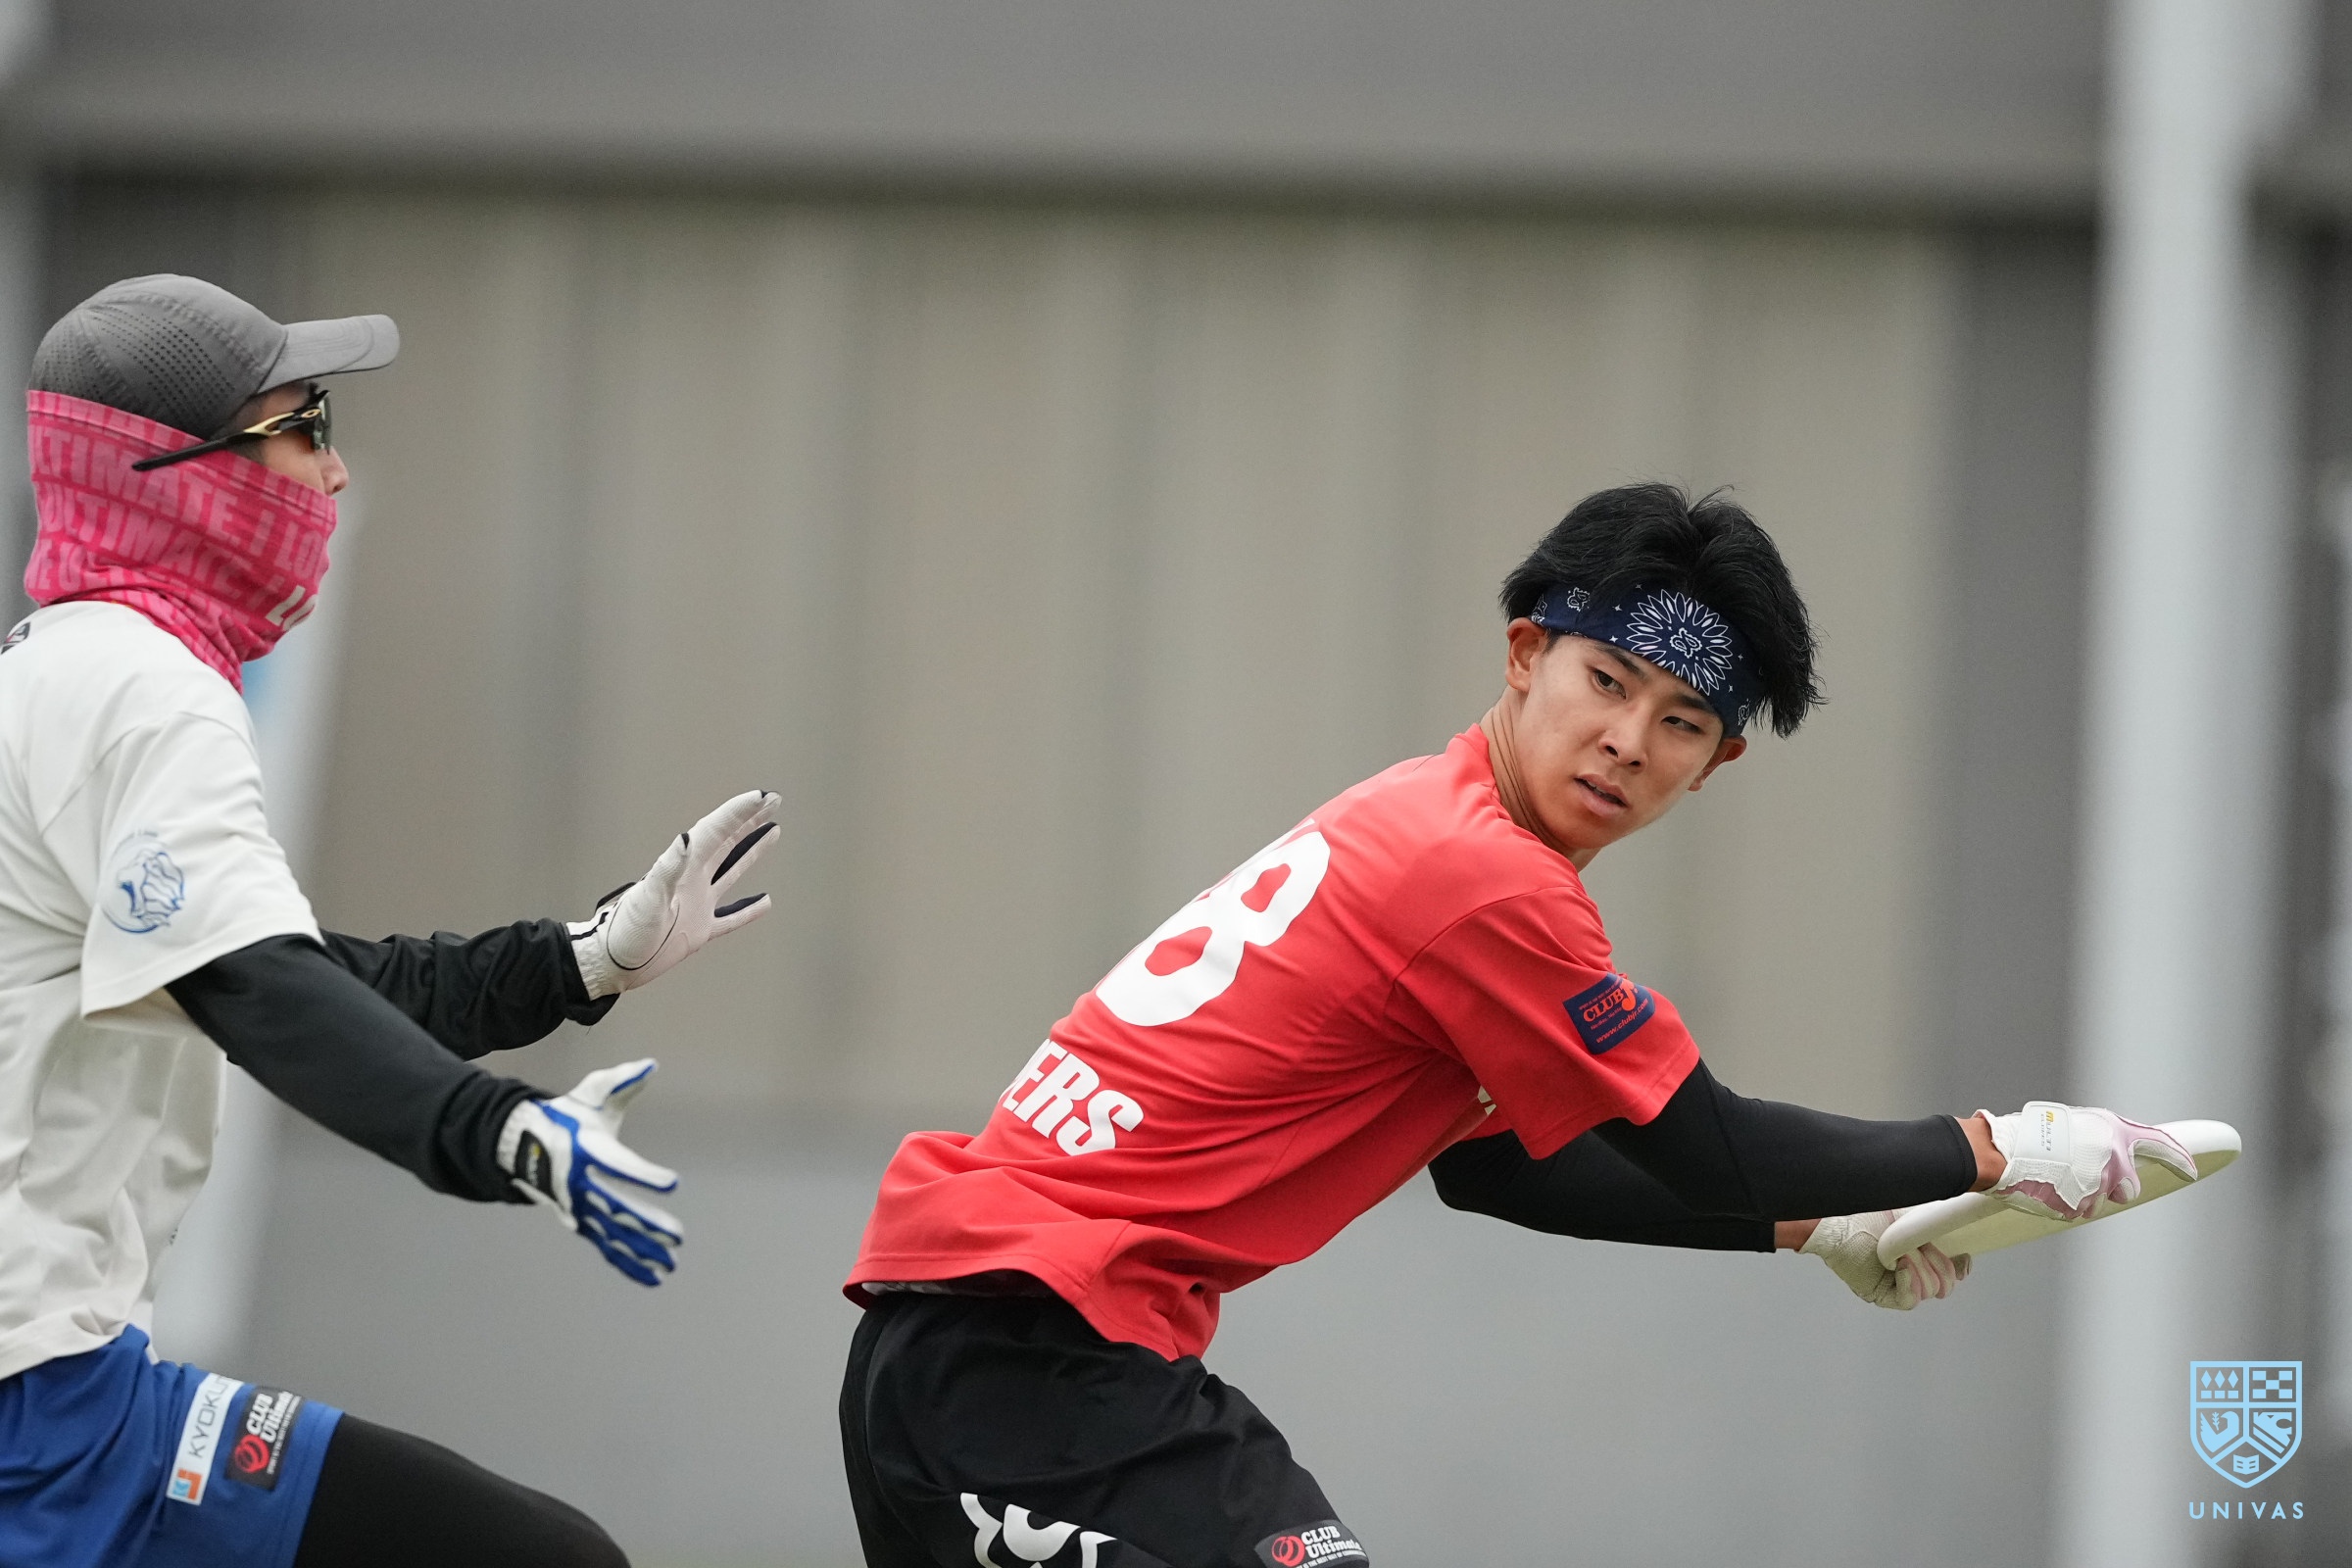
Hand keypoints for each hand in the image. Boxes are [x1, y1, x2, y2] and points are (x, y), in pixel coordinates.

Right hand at [500, 1060, 682, 1285]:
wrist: (521, 1144)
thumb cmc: (567, 1116)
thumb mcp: (592, 1093)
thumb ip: (621, 1081)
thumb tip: (650, 1065)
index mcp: (587, 1150)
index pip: (619, 1165)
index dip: (645, 1174)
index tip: (672, 1183)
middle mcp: (580, 1184)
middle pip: (617, 1208)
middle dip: (647, 1224)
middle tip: (677, 1236)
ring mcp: (578, 1207)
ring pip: (613, 1234)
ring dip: (642, 1250)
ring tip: (671, 1262)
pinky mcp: (580, 1221)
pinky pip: (606, 1246)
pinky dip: (628, 1263)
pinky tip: (654, 1277)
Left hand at [571, 790, 779, 998]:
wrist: (613, 963)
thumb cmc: (626, 931)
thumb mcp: (647, 899)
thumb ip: (668, 869)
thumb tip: (686, 838)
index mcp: (682, 868)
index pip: (715, 832)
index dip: (739, 813)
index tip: (762, 797)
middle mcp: (692, 879)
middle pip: (726, 842)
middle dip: (748, 820)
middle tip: (772, 801)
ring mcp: (698, 904)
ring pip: (732, 871)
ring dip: (752, 851)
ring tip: (773, 831)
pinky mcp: (699, 929)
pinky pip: (731, 917)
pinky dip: (749, 909)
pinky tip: (765, 902)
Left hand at [1800, 1210, 1968, 1310]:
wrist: (1839, 1220)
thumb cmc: (1867, 1214)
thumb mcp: (1909, 1216)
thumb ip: (1934, 1222)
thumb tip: (1962, 1221)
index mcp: (1920, 1256)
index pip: (1950, 1274)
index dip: (1959, 1269)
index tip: (1963, 1257)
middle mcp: (1909, 1274)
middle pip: (1944, 1286)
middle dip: (1937, 1264)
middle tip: (1921, 1246)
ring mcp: (1894, 1286)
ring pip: (1928, 1291)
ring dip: (1918, 1268)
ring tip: (1901, 1251)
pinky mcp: (1880, 1294)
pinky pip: (1908, 1301)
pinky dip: (1908, 1283)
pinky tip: (1901, 1266)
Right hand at [1979, 1101, 2197, 1221]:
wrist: (2000, 1151)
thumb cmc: (2028, 1133)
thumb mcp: (2071, 1123)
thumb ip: (2098, 1140)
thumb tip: (2108, 1155)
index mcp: (2111, 1131)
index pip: (2157, 1143)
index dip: (2178, 1158)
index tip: (2191, 1170)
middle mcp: (2112, 1158)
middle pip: (2128, 1189)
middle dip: (2112, 1189)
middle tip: (2085, 1179)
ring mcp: (2098, 1185)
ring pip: (2099, 1204)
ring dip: (2082, 1197)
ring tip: (2054, 1179)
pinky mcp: (2081, 1206)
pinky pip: (2077, 1211)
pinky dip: (2063, 1204)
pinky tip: (2046, 1189)